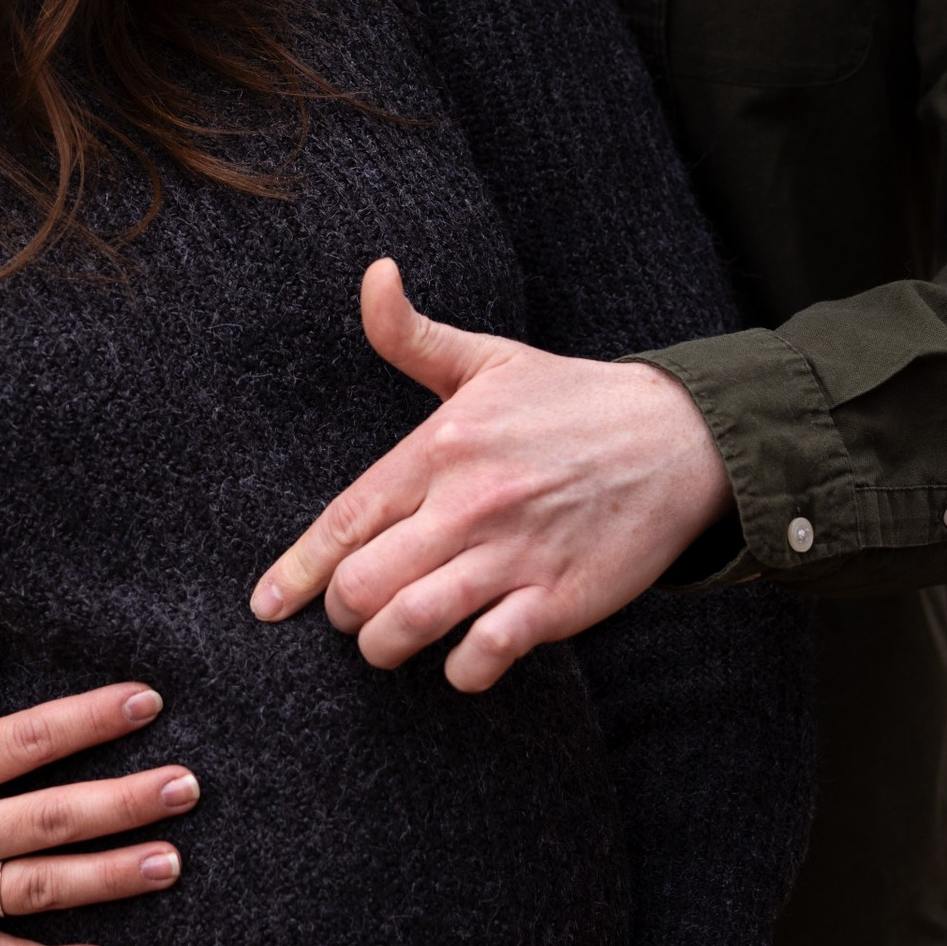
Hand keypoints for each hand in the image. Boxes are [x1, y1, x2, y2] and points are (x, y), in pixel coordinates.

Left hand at [250, 258, 733, 688]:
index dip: (296, 572)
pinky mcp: (558, 600)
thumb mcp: (488, 359)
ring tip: (395, 640)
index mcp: (442, 447)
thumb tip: (374, 274)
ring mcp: (514, 555)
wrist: (680, 438)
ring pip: (410, 626)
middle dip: (345, 614)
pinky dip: (462, 671)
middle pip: (362, 587)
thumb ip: (412, 334)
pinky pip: (484, 656)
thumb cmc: (573, 402)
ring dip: (389, 647)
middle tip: (357, 611)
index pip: (346, 521)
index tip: (267, 606)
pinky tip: (464, 657)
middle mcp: (470, 503)